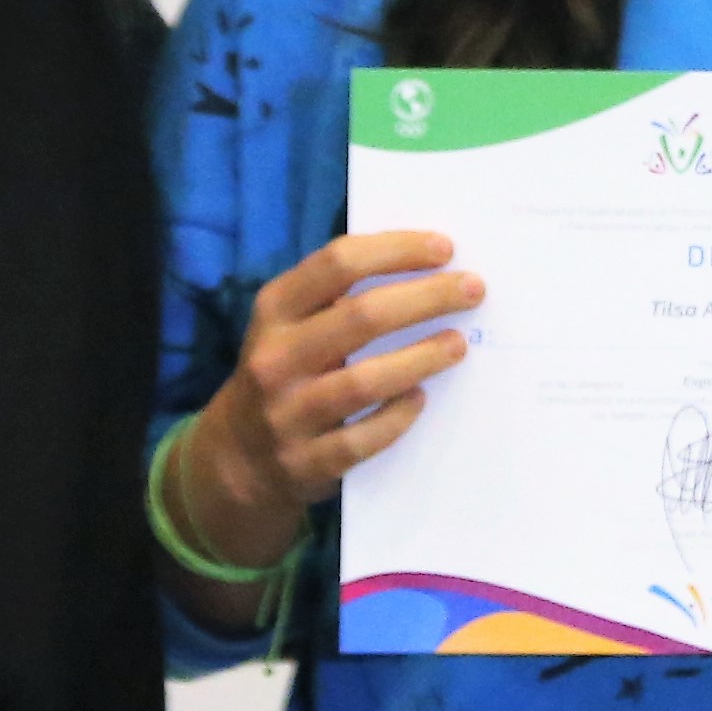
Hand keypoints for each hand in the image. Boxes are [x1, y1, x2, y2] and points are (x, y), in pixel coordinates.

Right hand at [166, 231, 486, 607]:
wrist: (239, 457)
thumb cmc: (285, 372)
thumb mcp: (288, 326)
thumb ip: (337, 297)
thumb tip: (426, 266)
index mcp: (274, 310)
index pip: (338, 264)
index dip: (396, 250)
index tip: (444, 247)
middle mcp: (276, 358)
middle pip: (360, 317)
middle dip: (426, 298)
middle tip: (472, 290)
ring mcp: (289, 413)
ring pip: (363, 381)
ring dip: (420, 358)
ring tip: (459, 344)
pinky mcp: (306, 462)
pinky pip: (362, 439)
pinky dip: (397, 417)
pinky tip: (421, 398)